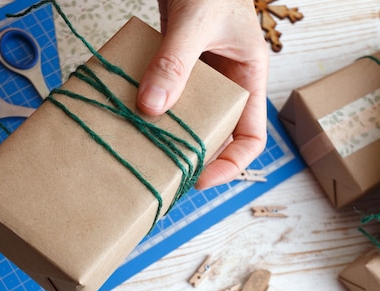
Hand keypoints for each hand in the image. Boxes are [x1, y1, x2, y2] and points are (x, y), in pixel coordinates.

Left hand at [137, 0, 268, 188]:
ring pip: (187, 117)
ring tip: (141, 145)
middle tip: (162, 168)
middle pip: (215, 132)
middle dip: (193, 153)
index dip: (232, 164)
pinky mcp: (174, 67)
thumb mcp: (194, 22)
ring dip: (167, 131)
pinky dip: (148, 105)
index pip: (252, 137)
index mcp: (248, 78)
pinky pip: (164, 95)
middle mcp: (225, 82)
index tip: (200, 178)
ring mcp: (198, 76)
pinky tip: (127, 112)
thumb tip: (151, 108)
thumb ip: (174, 62)